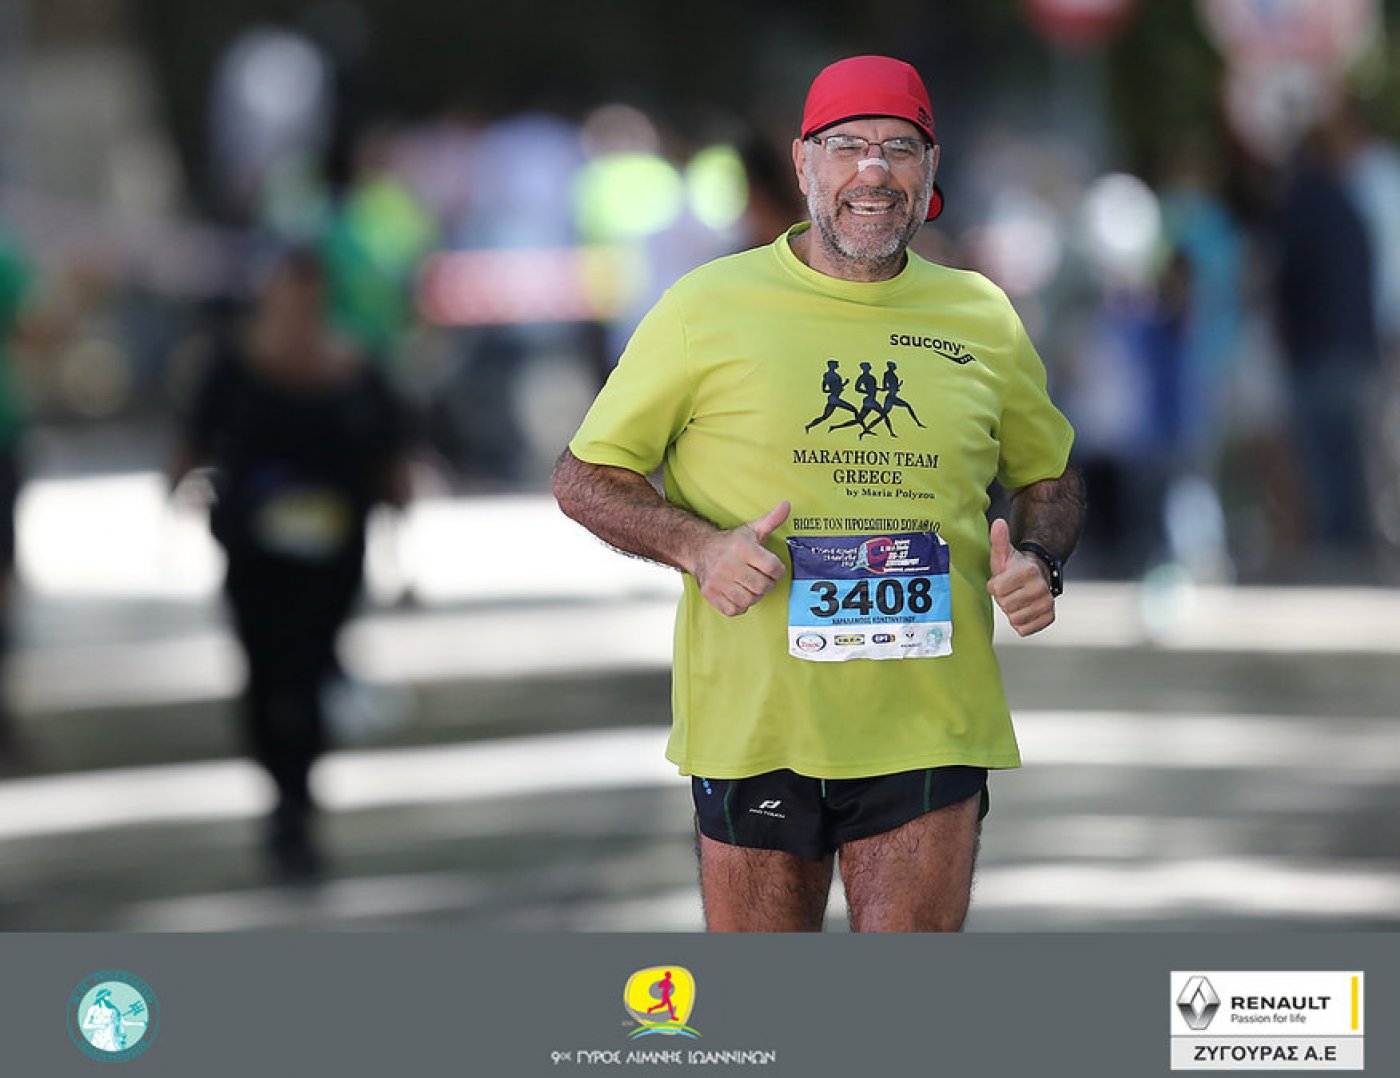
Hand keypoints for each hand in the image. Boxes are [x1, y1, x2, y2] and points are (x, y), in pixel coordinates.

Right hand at [693, 501, 790, 616]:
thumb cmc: (731, 542)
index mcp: (743, 548)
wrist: (700, 550)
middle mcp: (730, 565)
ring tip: (750, 586)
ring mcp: (718, 581)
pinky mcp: (711, 594)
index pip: (773, 567)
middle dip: (766, 584)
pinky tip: (738, 593)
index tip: (772, 568)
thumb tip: (787, 505)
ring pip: (750, 600)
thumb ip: (772, 520)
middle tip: (761, 578)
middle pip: (763, 586)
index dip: (777, 570)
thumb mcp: (752, 529)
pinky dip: (740, 605)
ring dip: (754, 595)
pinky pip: (735, 609)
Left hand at [986, 517, 1055, 636]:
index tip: (1001, 581)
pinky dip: (1021, 623)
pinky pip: (1024, 629)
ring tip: (1017, 599)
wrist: (1038, 577)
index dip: (994, 586)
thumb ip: (998, 539)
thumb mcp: (1003, 554)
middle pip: (1005, 605)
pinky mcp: (1049, 617)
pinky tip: (1024, 610)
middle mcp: (1041, 588)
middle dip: (1003, 599)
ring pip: (1014, 619)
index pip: (996, 590)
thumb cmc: (1016, 567)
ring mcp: (1046, 603)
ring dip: (1012, 611)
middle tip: (1010, 591)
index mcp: (1028, 571)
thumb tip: (998, 523)